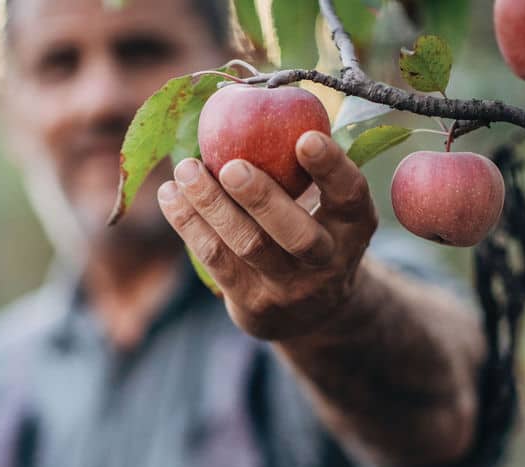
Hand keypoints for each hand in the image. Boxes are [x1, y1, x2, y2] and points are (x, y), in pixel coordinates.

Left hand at [157, 131, 377, 340]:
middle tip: (231, 166)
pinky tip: (171, 195)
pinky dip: (189, 224)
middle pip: (296, 235)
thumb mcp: (326, 205)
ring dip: (211, 205)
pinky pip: (216, 260)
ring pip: (248, 246)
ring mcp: (289, 288)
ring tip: (185, 169)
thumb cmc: (311, 229)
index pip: (349, 196)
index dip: (331, 168)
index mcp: (353, 226)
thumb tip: (254, 96)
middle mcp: (328, 261)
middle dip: (262, 199)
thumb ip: (301, 165)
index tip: (305, 137)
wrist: (309, 312)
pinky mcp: (253, 304)